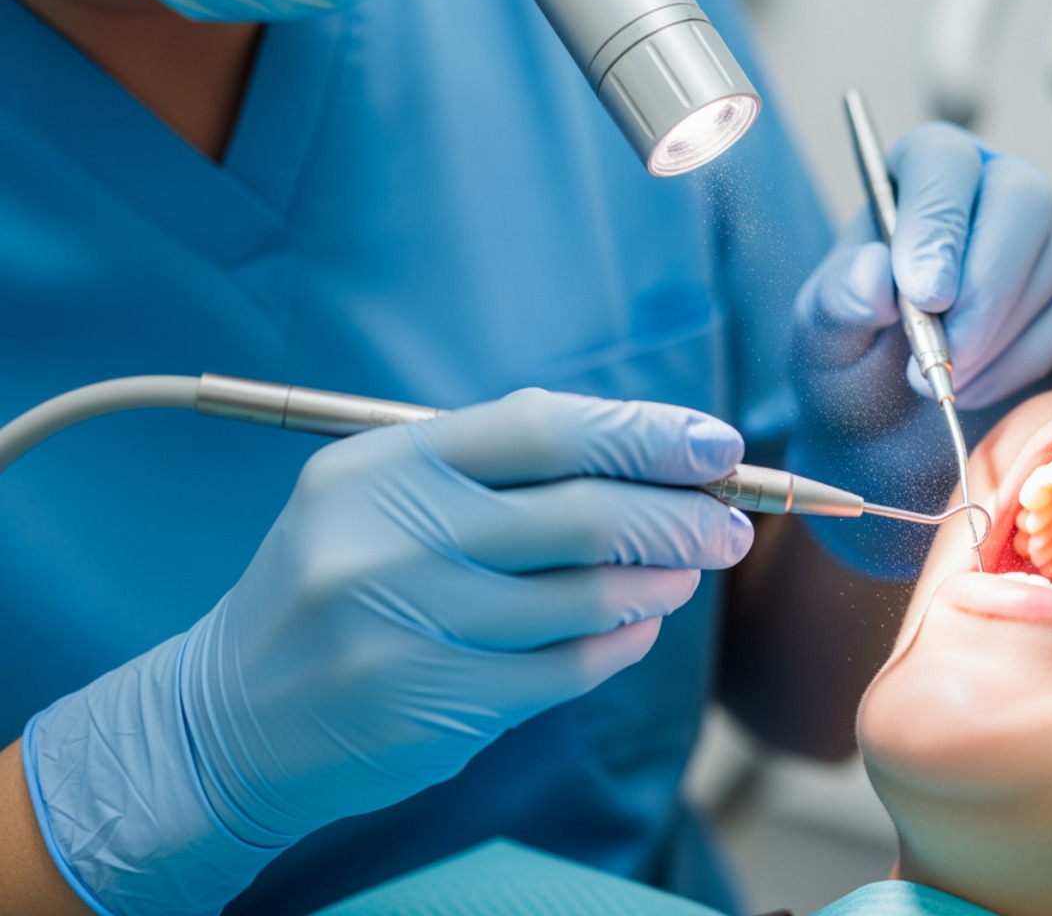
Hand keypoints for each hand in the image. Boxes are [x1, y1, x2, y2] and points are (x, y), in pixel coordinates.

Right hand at [24, 390, 750, 915]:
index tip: (717, 444)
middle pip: (579, 514)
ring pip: (584, 599)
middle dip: (679, 516)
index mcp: (384, 462)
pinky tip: (636, 625)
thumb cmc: (335, 582)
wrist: (228, 714)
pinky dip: (619, 643)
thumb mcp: (382, 494)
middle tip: (732, 523)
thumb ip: (498, 473)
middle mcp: (391, 538)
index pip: (540, 428)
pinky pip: (566, 670)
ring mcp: (409, 628)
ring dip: (659, 582)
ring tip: (687, 571)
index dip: (643, 431)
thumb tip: (650, 465)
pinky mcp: (432, 708)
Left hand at [788, 125, 1051, 573]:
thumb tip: (872, 274)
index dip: (938, 221)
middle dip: (985, 285)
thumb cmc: (856, 360)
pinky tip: (974, 388)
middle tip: (943, 352)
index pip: (943, 161)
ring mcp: (1051, 243)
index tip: (923, 292)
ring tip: (941, 378)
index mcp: (923, 176)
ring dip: (999, 332)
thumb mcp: (825, 334)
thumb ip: (840, 299)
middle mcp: (996, 192)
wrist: (893, 433)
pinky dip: (1025, 362)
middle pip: (1023, 198)